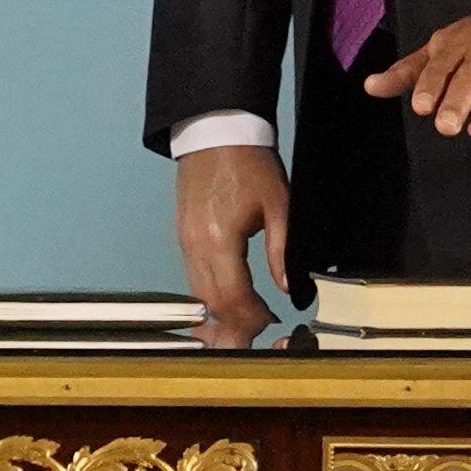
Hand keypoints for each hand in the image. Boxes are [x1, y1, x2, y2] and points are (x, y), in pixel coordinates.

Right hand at [174, 145, 291, 346]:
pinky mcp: (182, 235)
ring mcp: (184, 241)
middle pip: (210, 303)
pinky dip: (209, 296)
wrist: (215, 131)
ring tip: (243, 326)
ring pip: (197, 294)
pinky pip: (192, 277)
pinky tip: (226, 301)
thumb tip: (288, 288)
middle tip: (255, 339)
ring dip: (219, 315)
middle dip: (233, 327)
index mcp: (219, 238)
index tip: (272, 320)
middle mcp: (195, 244)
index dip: (252, 318)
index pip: (232, 297)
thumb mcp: (279, 205)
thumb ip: (283, 250)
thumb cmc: (248, 162)